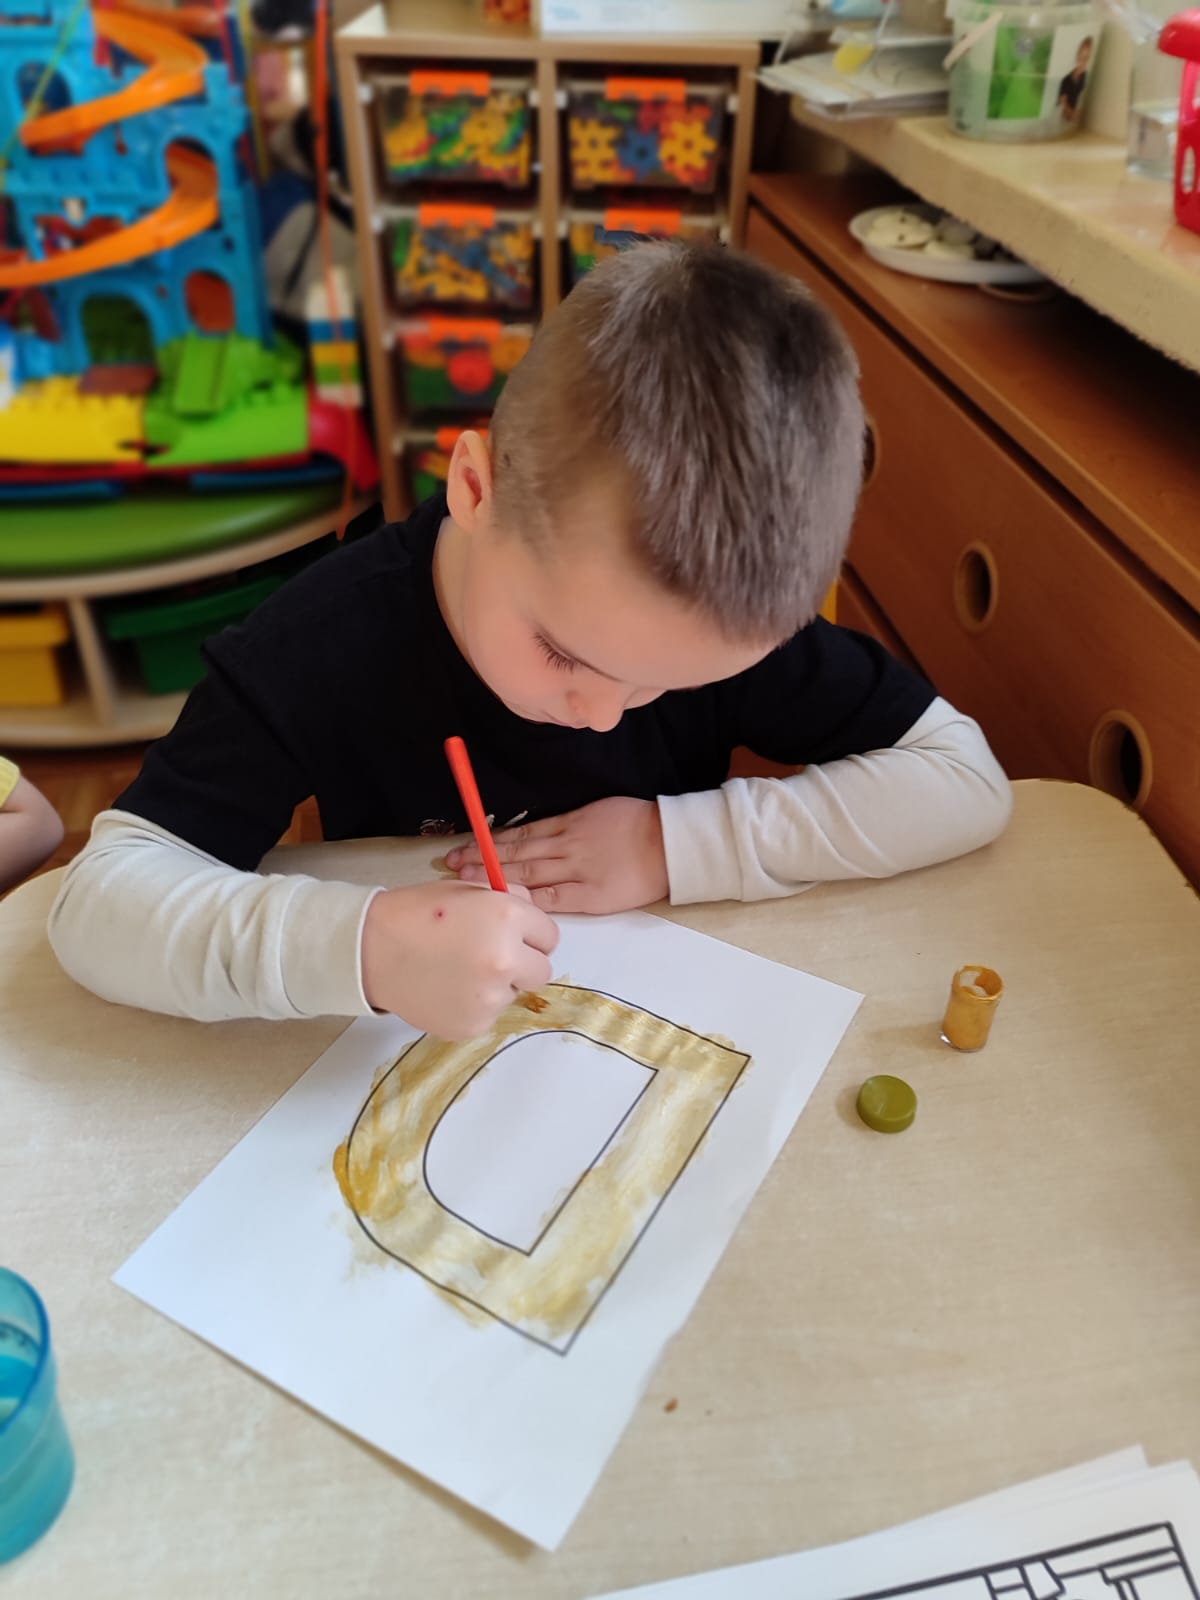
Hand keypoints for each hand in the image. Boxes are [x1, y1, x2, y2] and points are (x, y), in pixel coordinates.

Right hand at [361, 880, 558, 1038]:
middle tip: (489, 956)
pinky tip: (446, 988)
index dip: (530, 934)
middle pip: (542, 971)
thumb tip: (533, 916)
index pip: (550, 936)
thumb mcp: (468, 889)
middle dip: (522, 964)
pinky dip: (474, 1005)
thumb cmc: (416, 913)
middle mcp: (506, 960)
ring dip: (497, 985)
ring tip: (456, 969)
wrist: (369, 949)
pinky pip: (489, 1015)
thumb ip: (510, 899)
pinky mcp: (473, 1025)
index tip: (513, 936)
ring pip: (513, 994)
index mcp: (508, 918)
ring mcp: (490, 998)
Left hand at [446, 797, 668, 914]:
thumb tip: (536, 835)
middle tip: (449, 865)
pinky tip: (504, 904)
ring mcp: (577, 871)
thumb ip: (567, 824)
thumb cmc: (638, 824)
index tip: (463, 847)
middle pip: (515, 854)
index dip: (488, 842)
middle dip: (480, 860)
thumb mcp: (598, 811)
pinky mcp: (591, 896)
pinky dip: (527, 900)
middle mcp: (566, 846)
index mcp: (568, 824)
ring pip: (527, 874)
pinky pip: (553, 898)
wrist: (670, 844)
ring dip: (494, 879)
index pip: (519, 835)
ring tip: (464, 882)